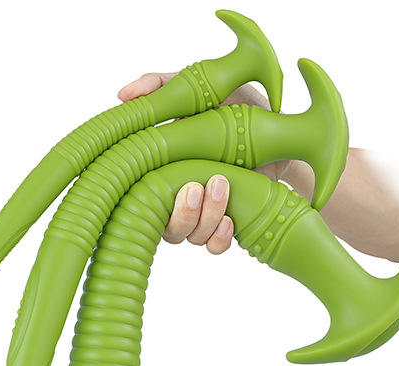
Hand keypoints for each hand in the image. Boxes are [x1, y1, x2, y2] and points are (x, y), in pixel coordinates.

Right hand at [117, 73, 287, 253]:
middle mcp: (179, 198)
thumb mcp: (196, 88)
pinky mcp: (228, 224)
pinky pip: (215, 246)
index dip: (141, 198)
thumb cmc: (231, 104)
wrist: (276, 122)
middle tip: (195, 187)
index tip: (155, 181)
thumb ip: (159, 86)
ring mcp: (204, 214)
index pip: (139, 198)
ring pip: (192, 237)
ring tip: (223, 184)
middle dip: (181, 213)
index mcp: (162, 170)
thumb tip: (122, 95)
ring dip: (205, 218)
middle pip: (166, 228)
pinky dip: (220, 238)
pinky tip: (229, 220)